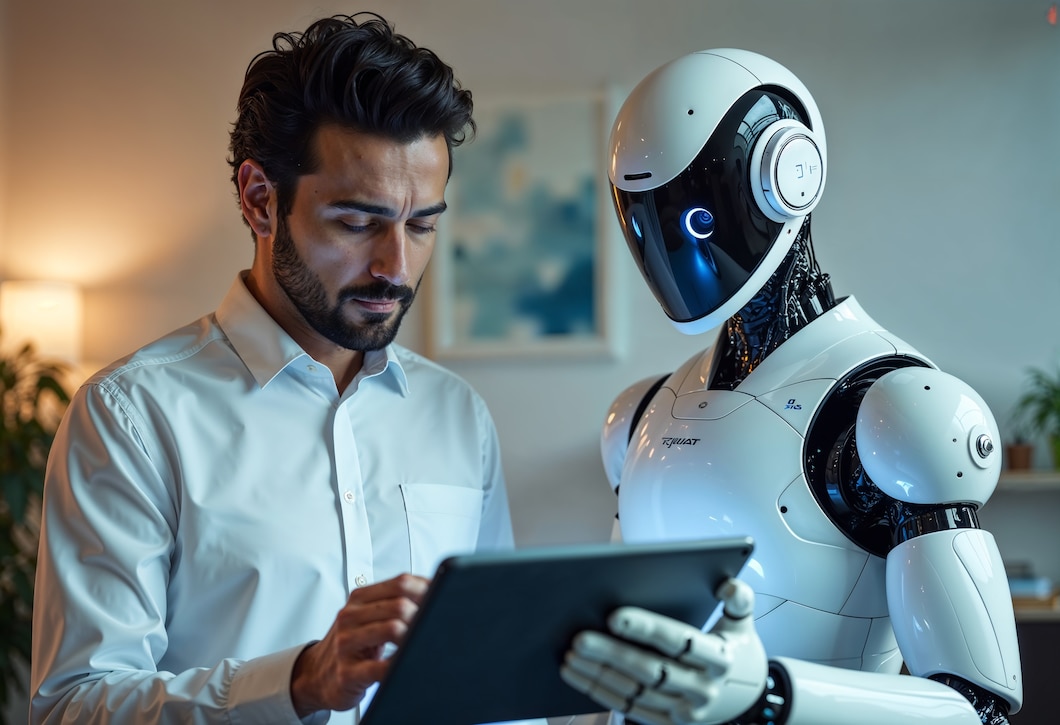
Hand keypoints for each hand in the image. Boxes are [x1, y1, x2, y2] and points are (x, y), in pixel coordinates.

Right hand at [290, 573, 428, 715]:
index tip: (442, 598)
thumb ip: (394, 601)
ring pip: (393, 629)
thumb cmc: (350, 643)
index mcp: (359, 599)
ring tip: (422, 643)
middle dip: (423, 615)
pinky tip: (406, 665)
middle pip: (400, 605)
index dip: (427, 589)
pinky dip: (399, 666)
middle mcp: (350, 617)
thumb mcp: (368, 616)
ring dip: (414, 637)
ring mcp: (346, 643)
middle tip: (435, 625)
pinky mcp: (347, 672)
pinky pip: (380, 668)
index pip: (400, 583)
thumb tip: (434, 590)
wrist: (315, 674)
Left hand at [561, 578, 766, 724]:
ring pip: (635, 692)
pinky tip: (577, 674)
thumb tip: (727, 584)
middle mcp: (704, 688)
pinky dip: (600, 691)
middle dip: (612, 654)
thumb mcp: (741, 623)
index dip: (647, 628)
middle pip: (651, 670)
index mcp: (721, 658)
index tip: (614, 616)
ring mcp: (686, 712)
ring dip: (599, 675)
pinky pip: (629, 708)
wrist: (741, 695)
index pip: (680, 641)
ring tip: (572, 654)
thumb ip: (738, 598)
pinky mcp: (669, 724)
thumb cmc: (730, 647)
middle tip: (580, 638)